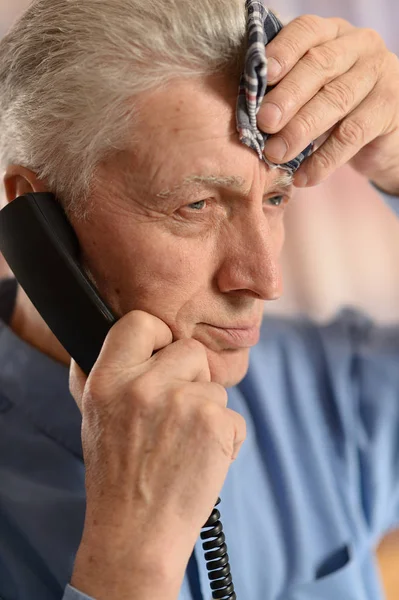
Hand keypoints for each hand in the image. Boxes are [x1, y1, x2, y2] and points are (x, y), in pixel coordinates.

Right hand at [69, 311, 245, 599]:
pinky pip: (232, 416)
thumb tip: (120, 334)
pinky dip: (224, 437)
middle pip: (191, 351)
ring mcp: (184, 404)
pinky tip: (200, 459)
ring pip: (215, 387)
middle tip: (174, 413)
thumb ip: (105, 373)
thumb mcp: (94, 415)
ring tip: (183, 445)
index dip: (158, 335)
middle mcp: (144, 385)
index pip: (141, 322)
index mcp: (109, 379)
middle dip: (190, 377)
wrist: (135, 533)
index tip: (162, 352)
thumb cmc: (115, 475)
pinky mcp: (216, 425)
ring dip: (207, 412)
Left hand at [258, 15, 398, 193]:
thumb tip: (247, 111)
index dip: (283, 51)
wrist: (380, 136)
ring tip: (276, 154)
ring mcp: (379, 74)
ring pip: (336, 100)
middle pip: (319, 66)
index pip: (306, 31)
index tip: (263, 76)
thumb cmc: (332, 110)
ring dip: (301, 130)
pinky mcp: (390, 107)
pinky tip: (304, 176)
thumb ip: (284, 90)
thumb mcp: (309, 92)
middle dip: (287, 97)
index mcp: (332, 33)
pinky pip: (352, 134)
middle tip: (264, 123)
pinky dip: (324, 159)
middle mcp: (359, 45)